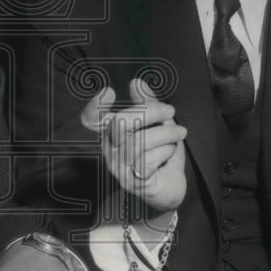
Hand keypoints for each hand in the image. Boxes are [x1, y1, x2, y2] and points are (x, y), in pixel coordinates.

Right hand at [81, 77, 186, 210]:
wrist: (171, 188)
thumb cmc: (162, 154)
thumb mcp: (159, 125)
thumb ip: (147, 104)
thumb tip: (136, 82)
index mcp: (112, 132)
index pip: (91, 120)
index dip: (94, 106)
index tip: (109, 92)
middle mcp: (110, 149)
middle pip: (120, 122)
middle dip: (150, 111)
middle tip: (171, 111)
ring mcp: (119, 167)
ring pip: (139, 140)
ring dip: (166, 133)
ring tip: (179, 133)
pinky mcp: (133, 182)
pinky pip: (149, 160)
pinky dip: (166, 151)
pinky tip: (170, 153)